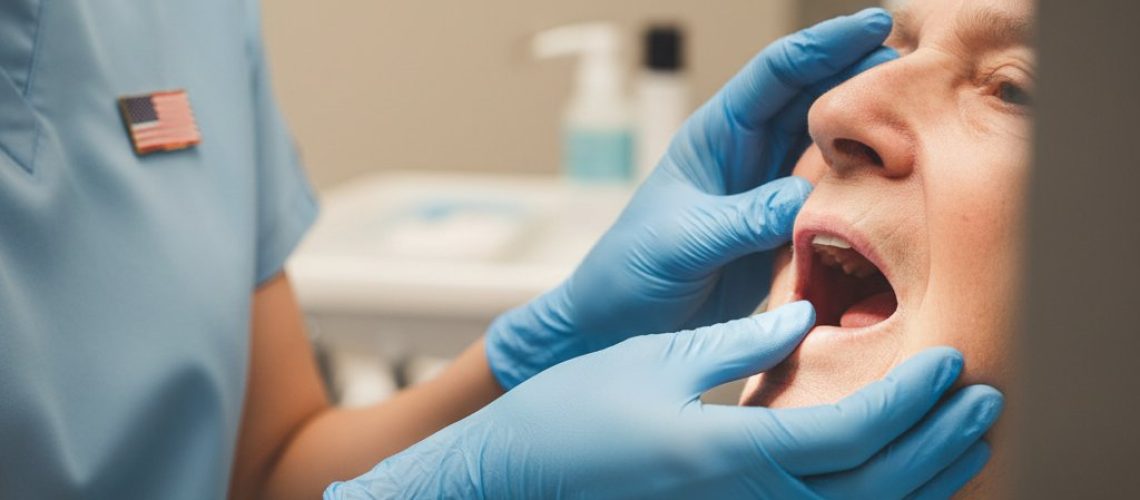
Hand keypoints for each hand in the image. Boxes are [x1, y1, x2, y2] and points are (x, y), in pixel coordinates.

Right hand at [327, 303, 1002, 498]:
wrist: (518, 478)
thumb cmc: (571, 416)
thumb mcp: (655, 363)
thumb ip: (740, 345)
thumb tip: (806, 321)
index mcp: (727, 455)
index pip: (851, 438)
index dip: (909, 401)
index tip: (947, 361)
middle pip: (873, 491)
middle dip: (937, 446)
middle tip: (980, 397)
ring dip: (921, 481)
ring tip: (960, 438)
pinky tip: (894, 477)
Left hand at [486, 8, 899, 388]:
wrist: (618, 328)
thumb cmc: (631, 271)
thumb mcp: (683, 240)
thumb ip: (740, 219)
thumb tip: (803, 198)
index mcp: (716, 135)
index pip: (775, 73)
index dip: (824, 44)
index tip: (873, 24)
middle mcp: (748, 155)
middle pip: (815, 98)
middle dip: (863, 78)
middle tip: (919, 74)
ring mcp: (769, 193)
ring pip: (831, 147)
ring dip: (872, 135)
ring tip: (923, 125)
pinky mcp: (785, 233)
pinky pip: (834, 201)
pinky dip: (867, 191)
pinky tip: (902, 187)